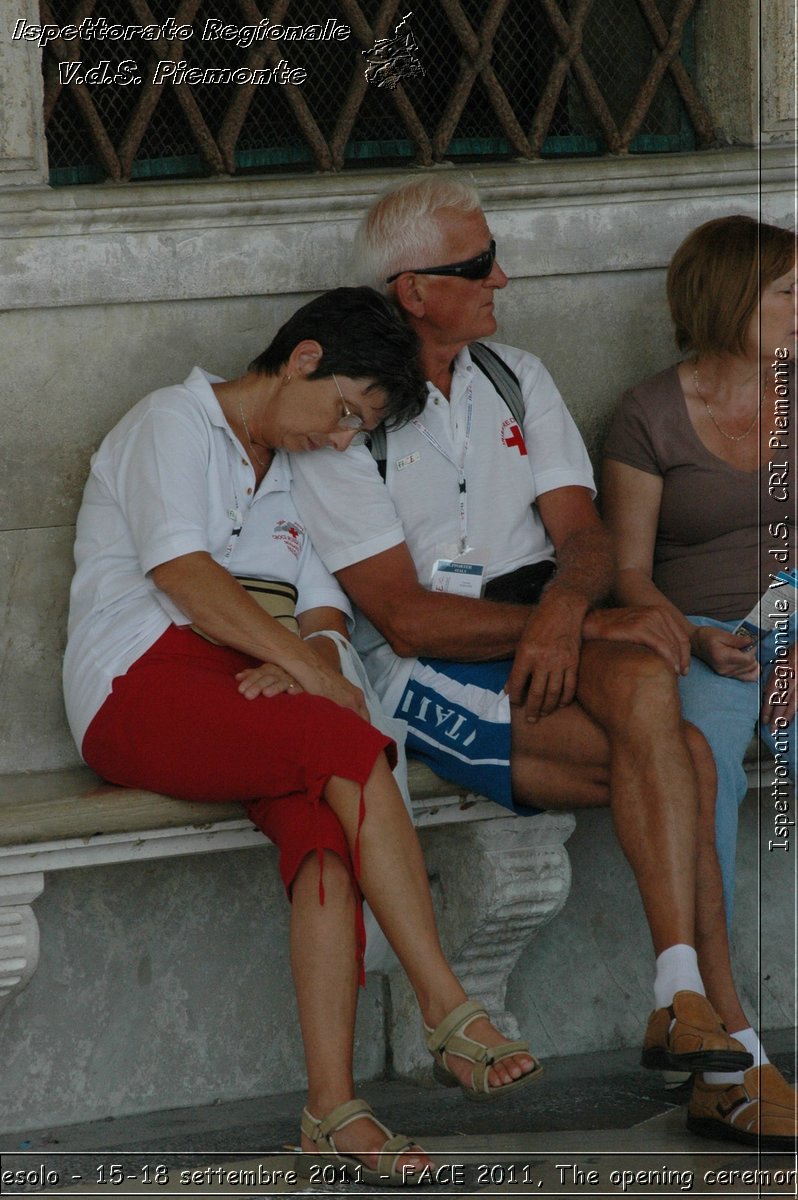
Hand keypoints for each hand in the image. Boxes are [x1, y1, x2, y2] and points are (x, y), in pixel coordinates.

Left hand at [236, 663, 304, 699]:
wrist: (307, 676)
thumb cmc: (281, 678)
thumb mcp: (267, 675)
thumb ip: (253, 676)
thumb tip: (237, 677)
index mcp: (272, 668)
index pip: (260, 672)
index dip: (250, 680)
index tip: (240, 690)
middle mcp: (282, 672)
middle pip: (269, 677)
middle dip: (258, 685)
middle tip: (248, 696)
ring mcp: (293, 679)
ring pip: (283, 682)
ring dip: (274, 687)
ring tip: (266, 694)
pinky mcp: (304, 686)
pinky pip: (301, 687)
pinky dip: (296, 689)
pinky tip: (291, 693)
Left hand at [506, 592, 582, 721]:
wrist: (562, 609)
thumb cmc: (539, 623)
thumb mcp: (522, 641)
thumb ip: (517, 666)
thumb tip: (509, 689)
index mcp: (526, 653)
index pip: (517, 683)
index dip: (515, 697)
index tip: (516, 703)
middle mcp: (542, 659)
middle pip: (536, 693)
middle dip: (532, 709)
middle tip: (531, 719)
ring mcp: (559, 661)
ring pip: (553, 693)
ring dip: (548, 707)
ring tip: (543, 713)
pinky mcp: (573, 662)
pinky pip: (570, 686)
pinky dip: (565, 698)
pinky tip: (560, 704)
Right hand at [582, 605, 691, 674]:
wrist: (590, 624)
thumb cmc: (614, 632)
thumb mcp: (639, 629)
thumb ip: (655, 636)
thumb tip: (672, 658)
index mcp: (660, 612)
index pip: (682, 637)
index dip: (685, 655)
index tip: (683, 670)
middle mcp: (656, 613)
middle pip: (679, 642)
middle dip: (681, 661)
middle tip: (678, 676)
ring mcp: (647, 618)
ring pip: (671, 645)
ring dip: (675, 662)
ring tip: (672, 676)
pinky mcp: (638, 627)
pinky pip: (660, 645)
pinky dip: (667, 658)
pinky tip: (666, 669)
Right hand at [691, 625, 759, 680]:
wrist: (696, 643)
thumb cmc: (708, 636)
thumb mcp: (723, 634)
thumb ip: (738, 640)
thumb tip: (752, 642)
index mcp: (723, 658)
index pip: (748, 659)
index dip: (752, 649)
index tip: (748, 642)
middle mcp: (725, 669)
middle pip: (750, 666)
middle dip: (752, 655)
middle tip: (745, 646)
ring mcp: (726, 673)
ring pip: (750, 671)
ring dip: (751, 661)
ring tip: (743, 652)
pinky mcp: (727, 675)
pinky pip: (746, 677)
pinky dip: (750, 670)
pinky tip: (748, 663)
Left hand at [761, 641, 795, 731]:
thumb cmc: (788, 656)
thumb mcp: (776, 665)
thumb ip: (771, 681)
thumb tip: (766, 696)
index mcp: (780, 675)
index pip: (772, 696)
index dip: (768, 709)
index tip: (764, 719)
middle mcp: (790, 682)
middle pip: (782, 703)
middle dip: (776, 718)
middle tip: (771, 730)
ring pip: (793, 704)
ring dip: (786, 717)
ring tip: (781, 727)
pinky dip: (794, 710)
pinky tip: (790, 718)